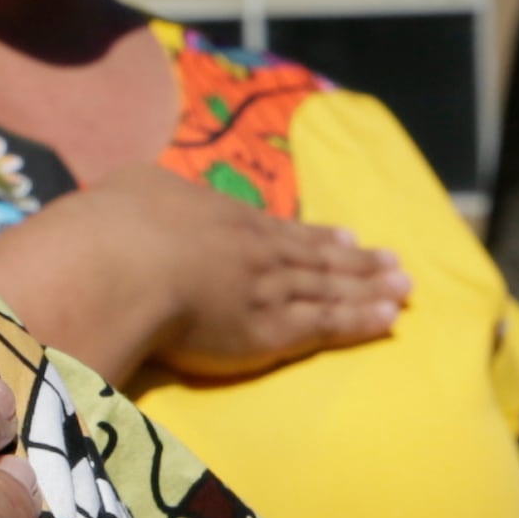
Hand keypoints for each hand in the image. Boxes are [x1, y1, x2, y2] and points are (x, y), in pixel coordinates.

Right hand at [0, 166, 405, 385]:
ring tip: (403, 289)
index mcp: (224, 217)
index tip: (346, 235)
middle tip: (395, 264)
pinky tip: (387, 319)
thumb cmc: (115, 226)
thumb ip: (154, 194)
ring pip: (332, 289)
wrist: (120, 264)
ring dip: (370, 288)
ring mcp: (269, 288)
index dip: (315, 235)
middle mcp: (258, 249)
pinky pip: (328, 325)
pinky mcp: (272, 329)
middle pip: (318, 258)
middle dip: (359, 261)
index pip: (280, 230)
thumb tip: (151, 194)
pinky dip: (361, 320)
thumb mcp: (134, 188)